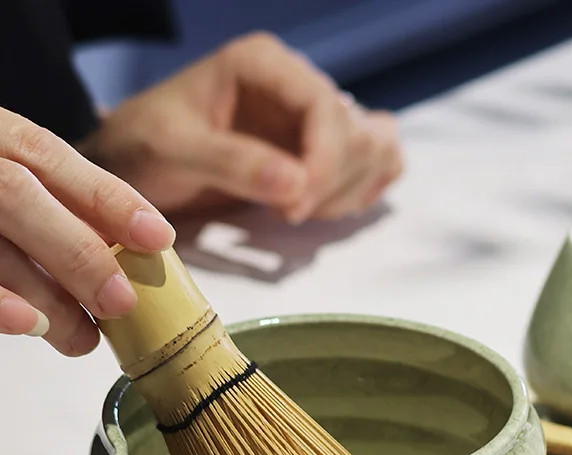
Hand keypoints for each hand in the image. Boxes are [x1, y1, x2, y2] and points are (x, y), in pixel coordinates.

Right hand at [0, 108, 174, 353]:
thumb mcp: (12, 181)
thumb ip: (56, 207)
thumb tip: (126, 259)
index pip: (49, 156)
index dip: (107, 197)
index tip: (157, 237)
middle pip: (14, 193)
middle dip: (76, 250)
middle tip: (120, 303)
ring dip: (40, 293)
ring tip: (81, 337)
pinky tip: (25, 324)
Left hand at [78, 33, 403, 220]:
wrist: (138, 160)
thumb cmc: (145, 146)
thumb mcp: (173, 150)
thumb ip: (232, 163)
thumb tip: (297, 183)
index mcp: (265, 65)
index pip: (326, 107)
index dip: (324, 163)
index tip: (293, 210)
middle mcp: (298, 83)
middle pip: (358, 133)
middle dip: (331, 184)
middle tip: (284, 214)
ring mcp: (314, 116)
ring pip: (375, 149)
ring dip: (346, 192)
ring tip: (293, 210)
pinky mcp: (322, 148)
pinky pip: (375, 164)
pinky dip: (358, 192)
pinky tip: (317, 207)